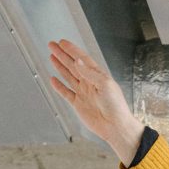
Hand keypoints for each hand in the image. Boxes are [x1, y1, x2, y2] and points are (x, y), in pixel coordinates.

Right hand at [47, 39, 144, 163]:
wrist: (115, 126)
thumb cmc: (116, 106)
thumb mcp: (105, 85)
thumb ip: (91, 73)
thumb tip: (78, 62)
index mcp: (98, 76)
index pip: (83, 59)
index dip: (72, 50)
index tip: (62, 43)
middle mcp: (90, 83)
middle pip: (73, 65)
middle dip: (63, 54)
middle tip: (52, 45)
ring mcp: (83, 93)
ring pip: (68, 76)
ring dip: (60, 66)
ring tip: (51, 56)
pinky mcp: (78, 104)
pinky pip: (66, 93)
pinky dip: (59, 86)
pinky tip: (53, 79)